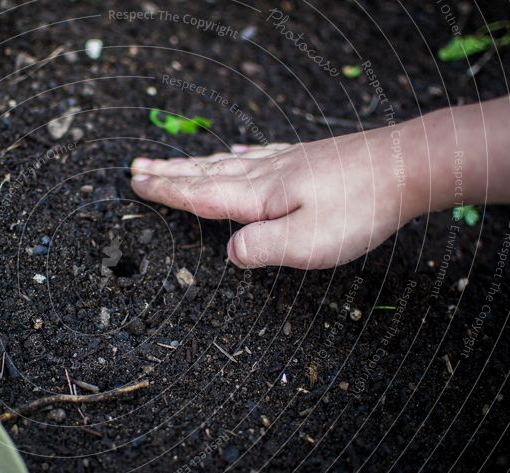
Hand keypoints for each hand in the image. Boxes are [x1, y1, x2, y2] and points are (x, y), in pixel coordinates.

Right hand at [130, 130, 413, 269]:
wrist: (408, 165)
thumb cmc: (361, 206)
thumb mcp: (307, 243)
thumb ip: (261, 249)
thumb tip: (231, 252)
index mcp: (259, 196)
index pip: (199, 194)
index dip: (165, 190)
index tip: (135, 183)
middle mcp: (266, 174)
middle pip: (205, 172)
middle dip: (168, 172)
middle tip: (136, 167)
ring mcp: (286, 163)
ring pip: (227, 162)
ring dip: (194, 163)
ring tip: (171, 161)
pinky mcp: (306, 160)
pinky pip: (260, 154)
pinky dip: (239, 153)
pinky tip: (237, 150)